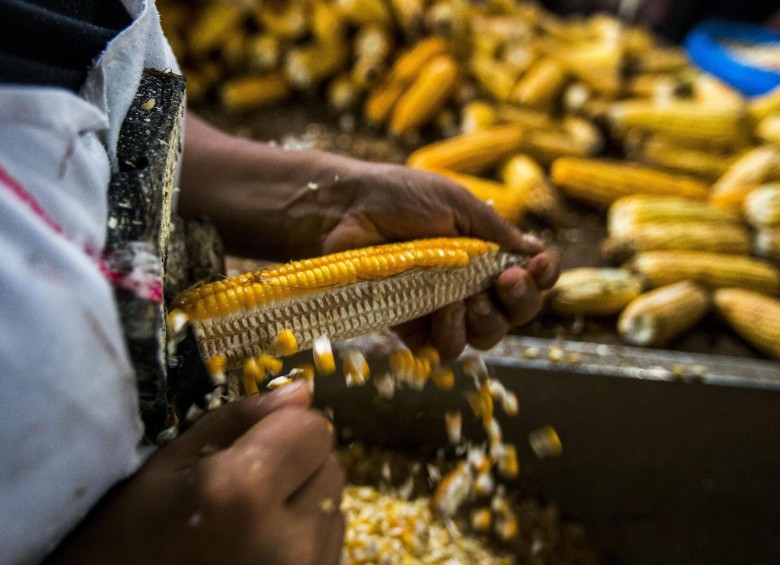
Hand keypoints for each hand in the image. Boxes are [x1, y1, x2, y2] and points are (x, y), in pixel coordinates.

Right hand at [49, 381, 343, 564]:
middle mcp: (286, 540)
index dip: (282, 428)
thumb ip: (240, 419)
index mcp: (242, 491)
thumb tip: (301, 392)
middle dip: (297, 464)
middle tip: (246, 488)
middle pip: (330, 464)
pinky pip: (331, 539)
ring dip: (304, 501)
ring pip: (335, 503)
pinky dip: (306, 535)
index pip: (312, 427)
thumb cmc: (129, 536)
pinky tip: (261, 547)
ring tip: (250, 523)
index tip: (252, 445)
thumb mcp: (169, 463)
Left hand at [179, 113, 558, 359]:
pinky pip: (447, 348)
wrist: (345, 210)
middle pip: (516, 313)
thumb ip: (497, 232)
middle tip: (503, 281)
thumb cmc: (399, 196)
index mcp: (486, 252)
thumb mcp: (457, 203)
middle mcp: (470, 283)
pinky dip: (453, 335)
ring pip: (487, 336)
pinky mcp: (412, 326)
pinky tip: (443, 311)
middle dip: (520, 301)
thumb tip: (537, 253)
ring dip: (487, 321)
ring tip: (466, 298)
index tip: (537, 264)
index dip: (542, 277)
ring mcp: (443, 307)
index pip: (530, 276)